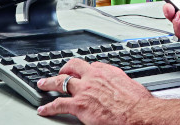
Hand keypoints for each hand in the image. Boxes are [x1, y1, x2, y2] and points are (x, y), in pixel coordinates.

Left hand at [36, 58, 151, 124]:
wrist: (137, 114)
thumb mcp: (131, 85)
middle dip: (64, 69)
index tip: (83, 72)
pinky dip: (49, 107)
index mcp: (107, 72)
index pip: (91, 65)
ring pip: (60, 82)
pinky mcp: (79, 105)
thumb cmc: (138, 103)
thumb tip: (122, 87)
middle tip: (59, 72)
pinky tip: (43, 109)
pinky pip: (58, 104)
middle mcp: (93, 77)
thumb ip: (120, 83)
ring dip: (49, 83)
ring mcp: (84, 90)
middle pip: (73, 67)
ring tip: (42, 84)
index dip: (85, 70)